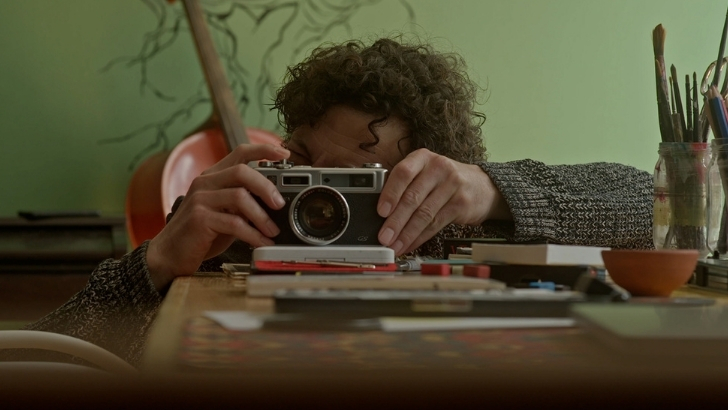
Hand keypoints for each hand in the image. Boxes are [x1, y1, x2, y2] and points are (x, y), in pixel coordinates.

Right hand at [146, 144, 289, 289]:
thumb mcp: (226, 213)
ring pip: (240, 197)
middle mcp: (205, 182)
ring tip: (273, 231)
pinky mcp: (199, 219)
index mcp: (213, 177)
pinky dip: (253, 235)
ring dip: (262, 216)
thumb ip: (246, 204)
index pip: (240, 153)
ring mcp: (200, 199)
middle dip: (267, 187)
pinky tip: (262, 243)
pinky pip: (234, 223)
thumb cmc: (201, 234)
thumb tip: (277, 204)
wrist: (169, 255)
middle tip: (281, 204)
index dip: (264, 150)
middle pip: (242, 172)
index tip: (285, 154)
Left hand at [376, 148, 510, 255]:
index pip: (403, 173)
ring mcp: (452, 185)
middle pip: (413, 197)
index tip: (380, 211)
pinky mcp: (461, 204)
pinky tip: (410, 244)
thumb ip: (405, 186)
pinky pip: (436, 224)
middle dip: (395, 221)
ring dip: (406, 234)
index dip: (390, 193)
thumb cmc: (445, 180)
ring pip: (424, 214)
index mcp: (423, 158)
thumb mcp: (426, 173)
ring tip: (395, 245)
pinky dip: (420, 237)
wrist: (482, 186)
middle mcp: (438, 168)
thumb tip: (381, 214)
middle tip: (384, 237)